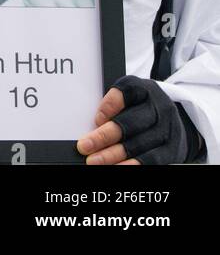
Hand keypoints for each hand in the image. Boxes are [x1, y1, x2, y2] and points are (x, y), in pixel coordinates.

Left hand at [77, 76, 201, 164]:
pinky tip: (116, 166)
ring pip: (139, 144)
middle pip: (131, 123)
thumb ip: (110, 108)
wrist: (173, 122)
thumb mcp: (128, 99)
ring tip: (95, 160)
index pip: (126, 92)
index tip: (96, 119)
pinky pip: (151, 160)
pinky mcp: (172, 150)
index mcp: (145, 90)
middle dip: (104, 136)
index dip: (110, 105)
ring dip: (113, 155)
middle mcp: (160, 108)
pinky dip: (131, 164)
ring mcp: (168, 130)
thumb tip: (89, 129)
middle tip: (85, 146)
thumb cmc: (141, 109)